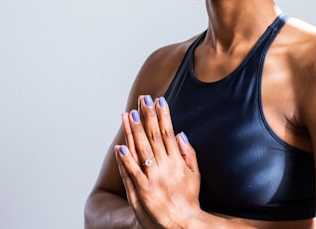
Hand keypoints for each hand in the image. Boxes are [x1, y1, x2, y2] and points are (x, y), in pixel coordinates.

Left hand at [116, 95, 200, 228]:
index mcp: (177, 161)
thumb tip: (180, 134)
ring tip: (129, 114)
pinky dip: (126, 160)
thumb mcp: (195, 175)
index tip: (158, 99)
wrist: (183, 225)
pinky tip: (120, 147)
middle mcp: (165, 167)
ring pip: (141, 150)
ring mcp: (153, 179)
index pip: (167, 132)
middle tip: (143, 99)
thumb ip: (189, 153)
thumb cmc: (188, 200)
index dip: (162, 115)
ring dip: (134, 131)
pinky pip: (132, 174)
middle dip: (148, 116)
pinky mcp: (142, 192)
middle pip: (154, 137)